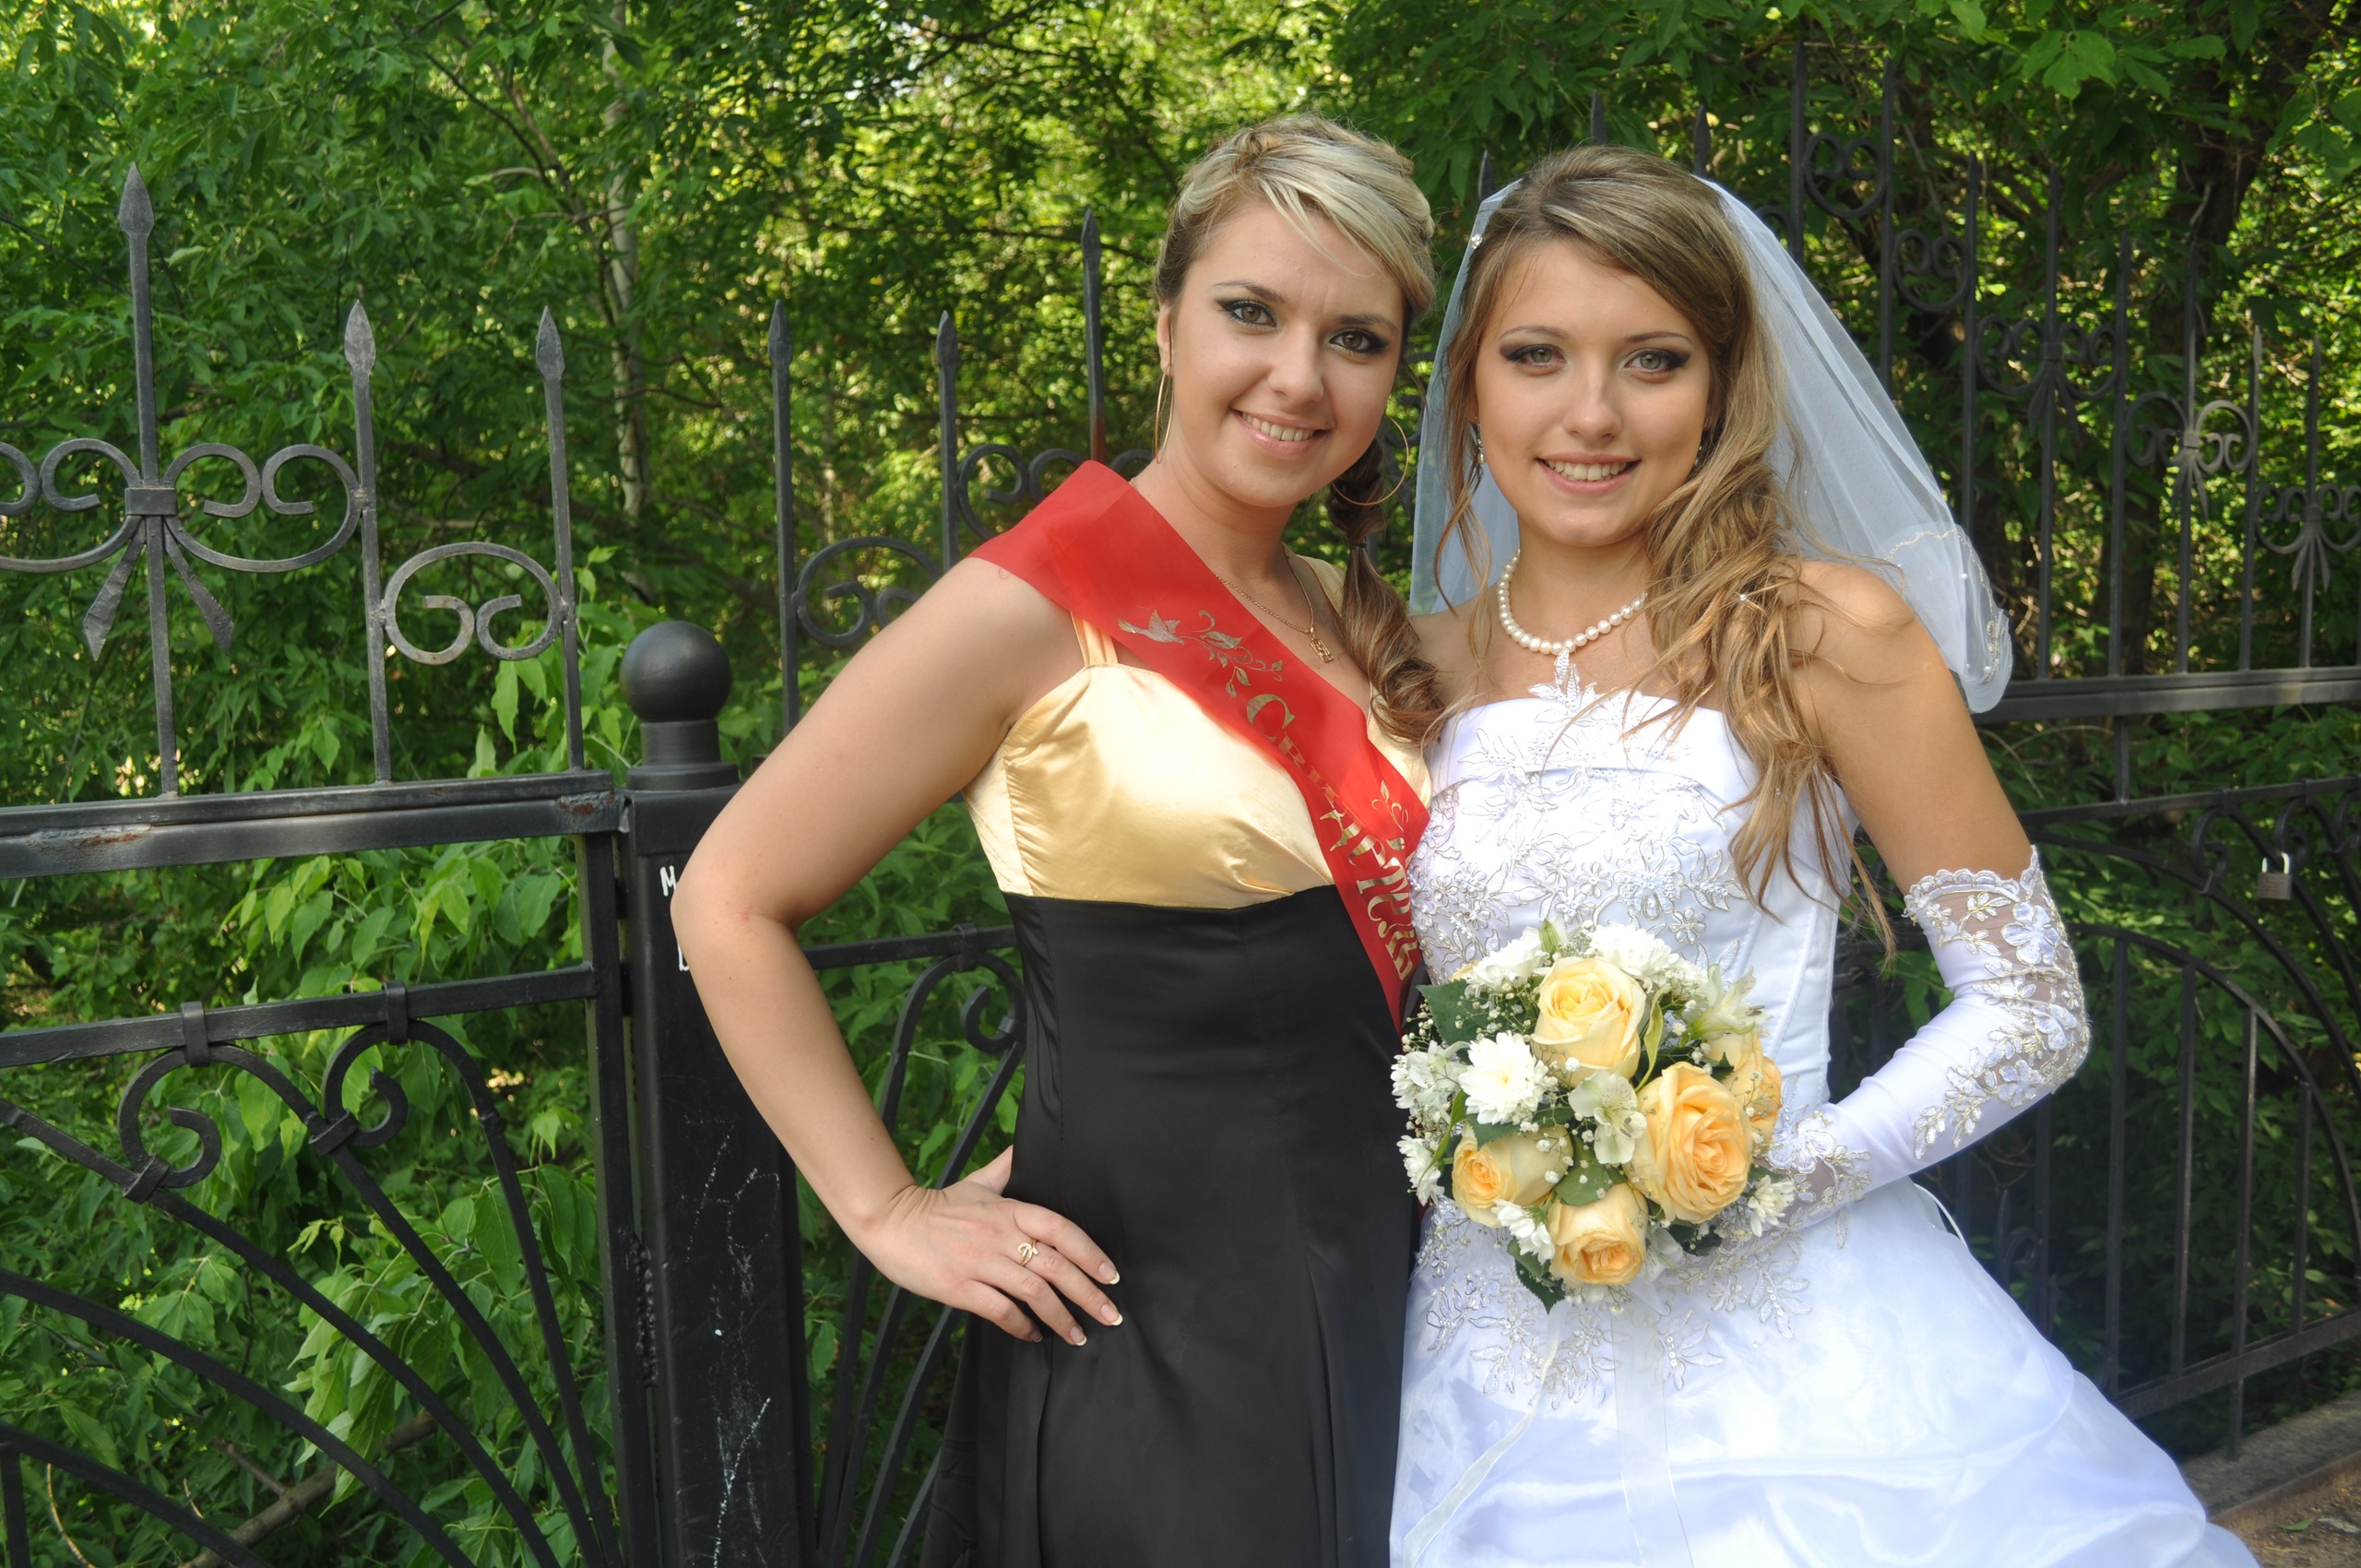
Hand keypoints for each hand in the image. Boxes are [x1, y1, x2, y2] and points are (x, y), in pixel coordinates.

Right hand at [851, 1148, 1122, 1344]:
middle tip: (1110, 1316)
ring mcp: (980, 1263)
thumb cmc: (939, 1206)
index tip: (1111, 1275)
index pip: (1062, 1230)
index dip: (1090, 1253)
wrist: (891, 1222)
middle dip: (1088, 1294)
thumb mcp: (978, 1182)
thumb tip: (1028, 1145)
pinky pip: (1001, 1310)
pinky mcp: (959, 1288)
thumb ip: (1007, 1167)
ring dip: (1061, 1318)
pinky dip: (1022, 1326)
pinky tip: (1034, 1335)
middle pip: (1056, 1266)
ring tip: (1077, 1334)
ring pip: (1034, 1293)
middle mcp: (1000, 1236)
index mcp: (1009, 1210)